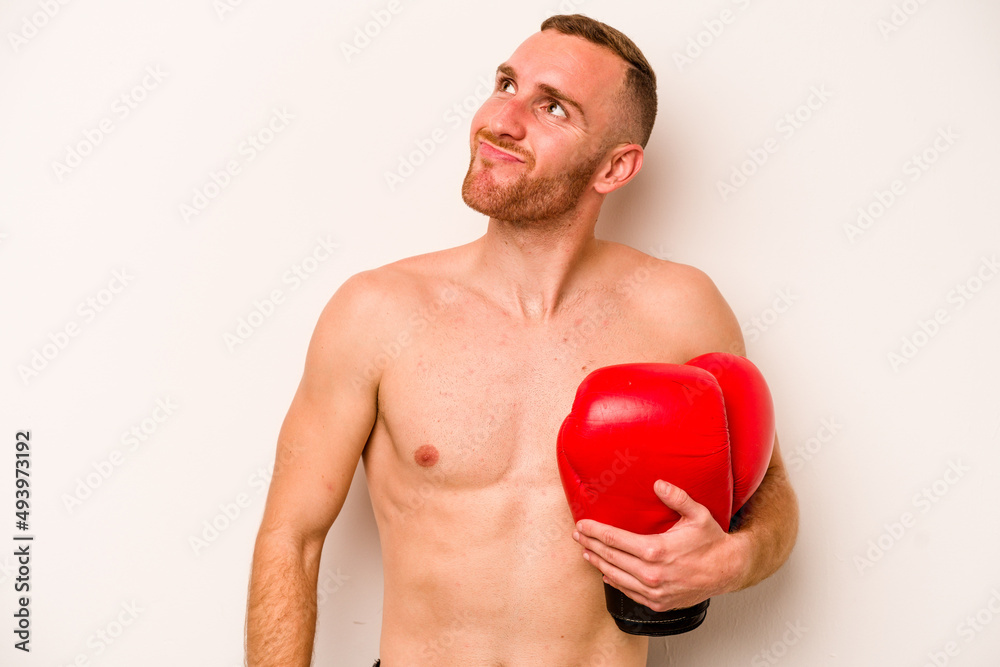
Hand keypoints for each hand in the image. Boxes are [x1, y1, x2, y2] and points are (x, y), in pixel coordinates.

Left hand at [572, 480, 748, 611]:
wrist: (728, 571)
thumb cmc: (711, 542)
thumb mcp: (697, 514)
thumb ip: (677, 497)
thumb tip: (658, 483)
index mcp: (655, 550)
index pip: (614, 539)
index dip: (594, 531)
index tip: (582, 525)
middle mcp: (651, 574)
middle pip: (610, 557)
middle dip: (590, 544)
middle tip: (578, 536)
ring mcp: (653, 591)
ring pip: (615, 576)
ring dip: (598, 563)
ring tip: (586, 553)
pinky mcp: (658, 603)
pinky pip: (629, 592)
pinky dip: (614, 582)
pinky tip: (606, 574)